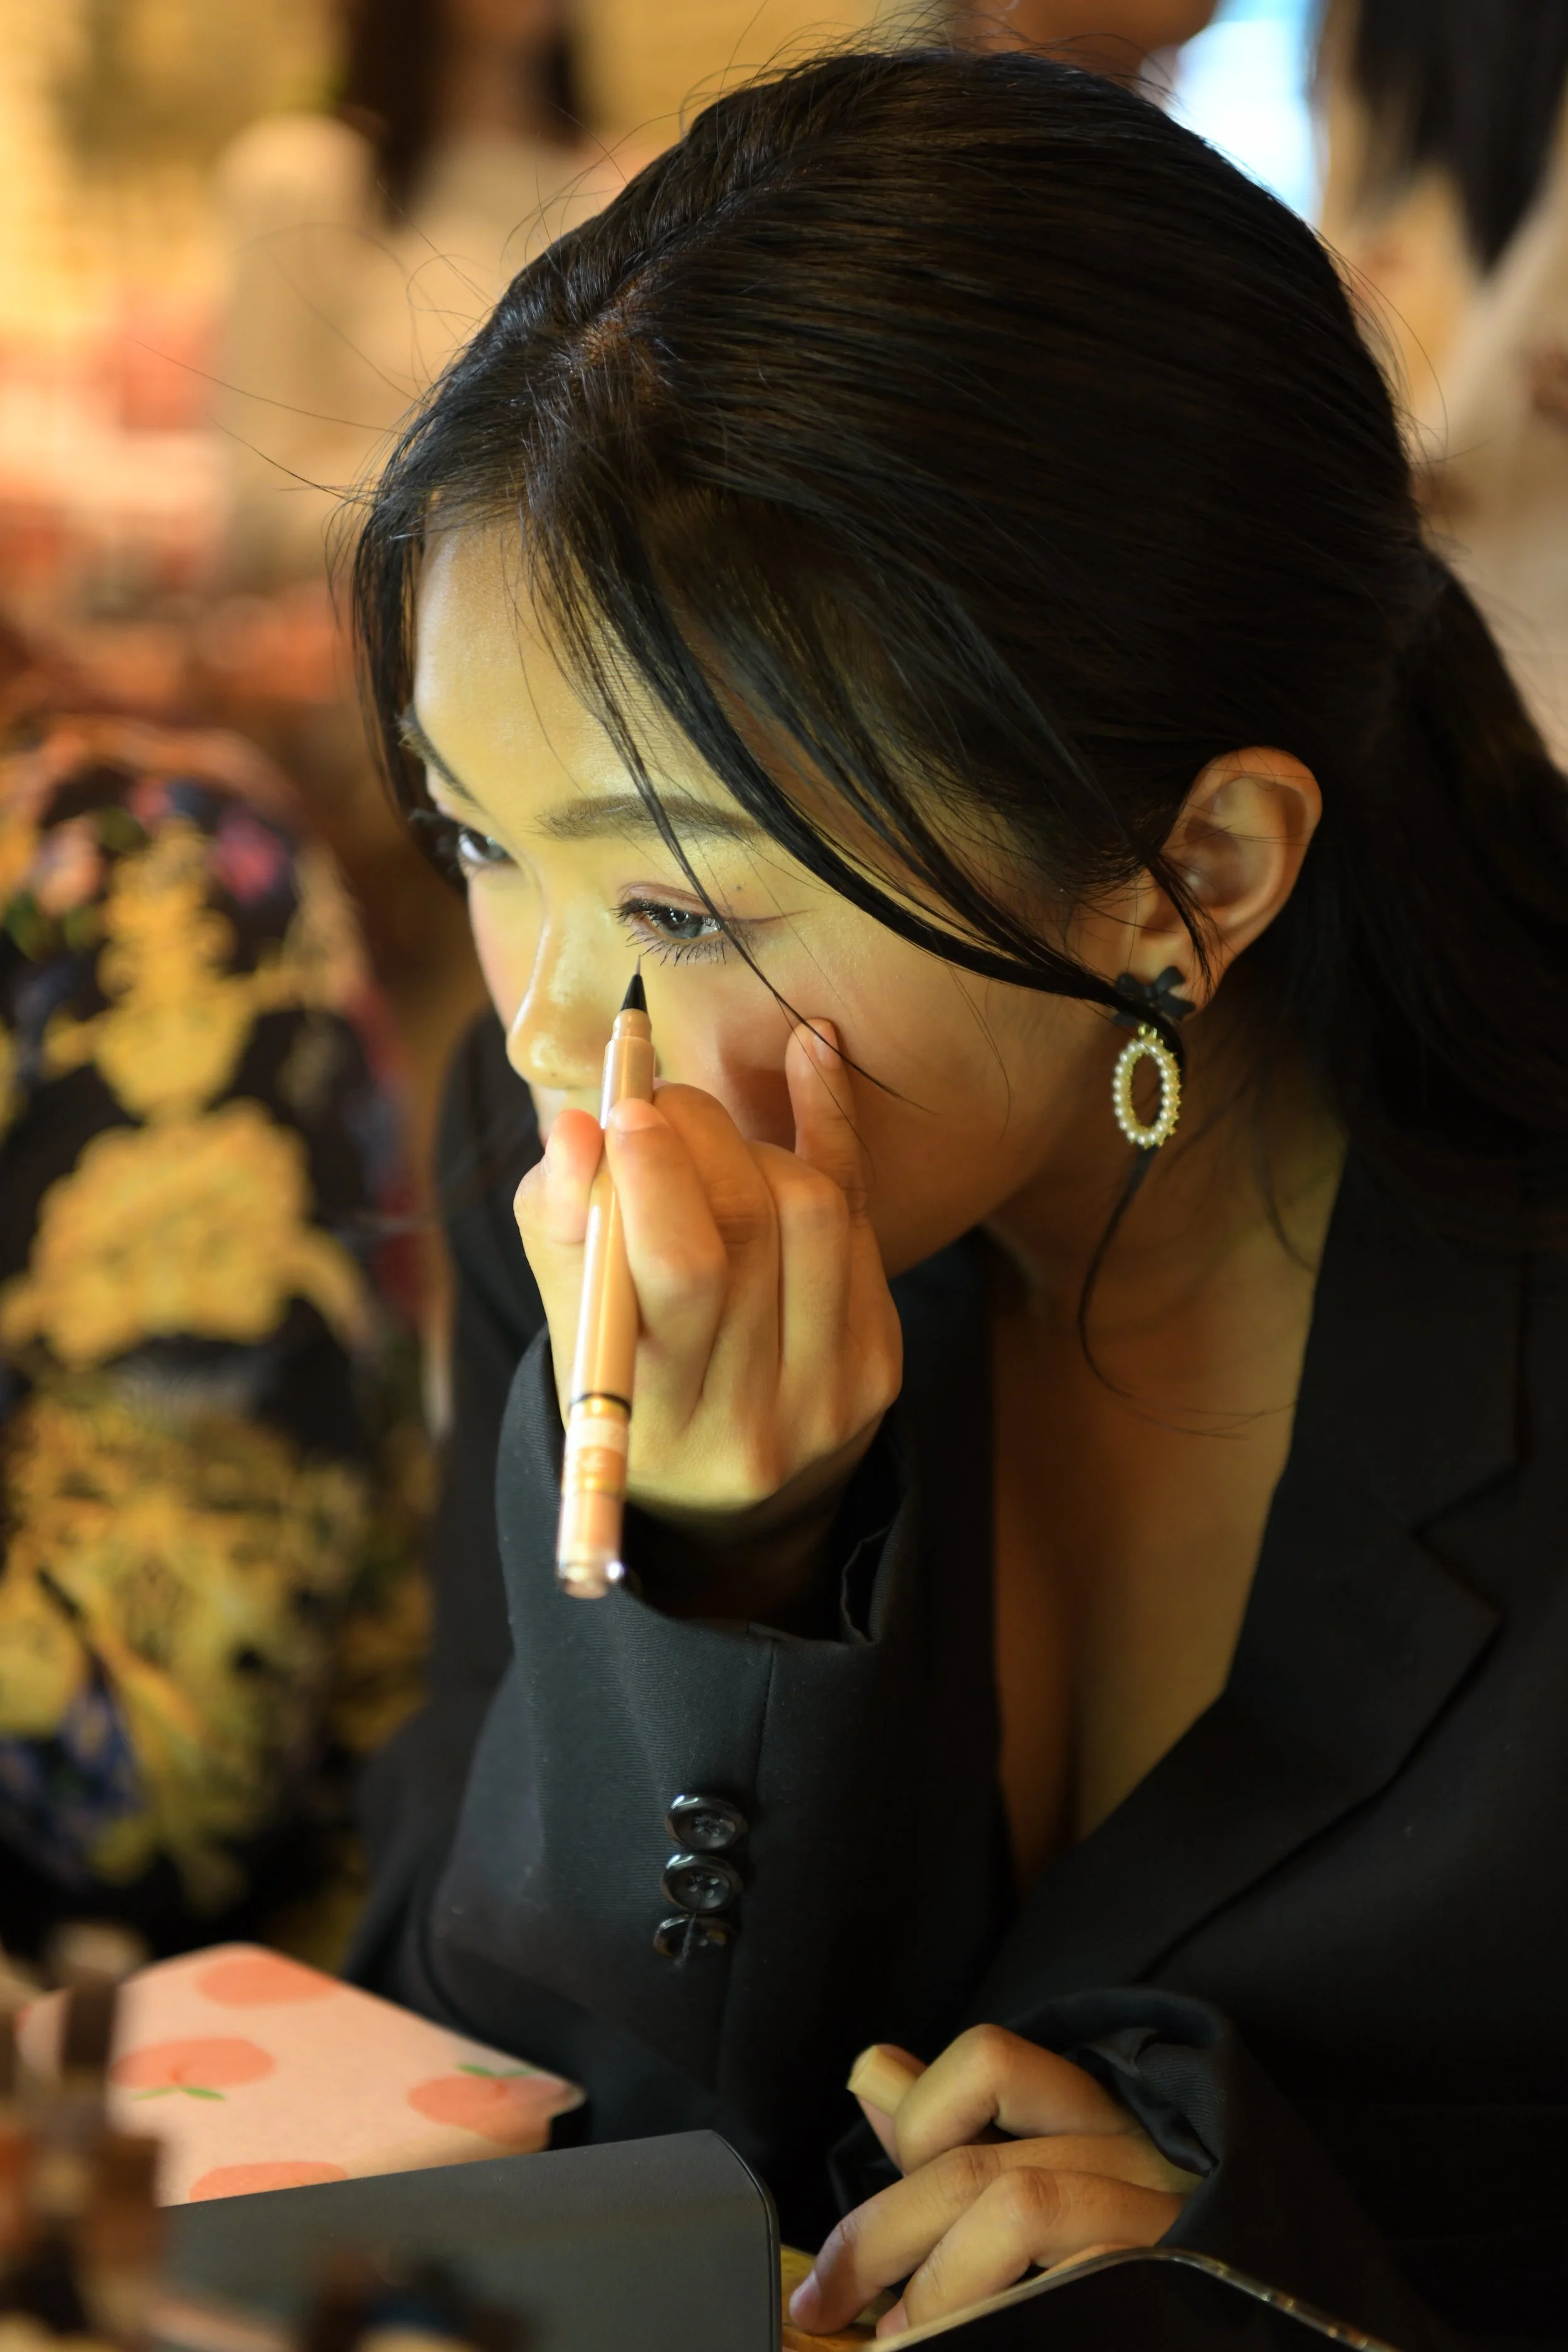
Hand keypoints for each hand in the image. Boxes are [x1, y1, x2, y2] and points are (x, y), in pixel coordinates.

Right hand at [515, 1021, 902, 1608]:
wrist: (725, 1507)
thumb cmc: (627, 1389)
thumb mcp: (572, 1329)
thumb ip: (560, 1228)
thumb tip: (576, 1126)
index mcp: (659, 1418)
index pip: (680, 1272)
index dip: (657, 1173)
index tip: (624, 1110)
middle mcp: (755, 1417)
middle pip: (751, 1225)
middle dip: (699, 1135)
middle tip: (654, 1102)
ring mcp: (832, 1393)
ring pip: (813, 1209)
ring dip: (754, 1144)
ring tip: (704, 1139)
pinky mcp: (881, 1363)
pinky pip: (863, 1214)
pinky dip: (832, 1126)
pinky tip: (810, 1053)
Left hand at [790, 2026, 1199, 2337]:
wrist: (1268, 2320)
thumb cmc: (1135, 2250)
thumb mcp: (1051, 2169)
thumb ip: (958, 2128)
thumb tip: (870, 2072)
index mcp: (1101, 2114)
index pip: (990, 2060)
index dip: (916, 2118)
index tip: (885, 2187)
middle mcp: (1136, 2152)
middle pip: (975, 2164)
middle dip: (878, 2237)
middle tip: (824, 2302)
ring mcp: (1160, 2222)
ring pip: (1019, 2209)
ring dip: (936, 2290)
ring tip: (896, 2341)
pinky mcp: (1169, 2286)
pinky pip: (1063, 2289)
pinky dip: (991, 2319)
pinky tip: (965, 2346)